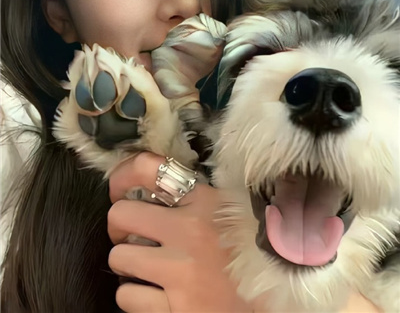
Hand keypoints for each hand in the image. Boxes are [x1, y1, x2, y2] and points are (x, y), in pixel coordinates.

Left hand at [108, 152, 251, 312]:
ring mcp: (182, 272)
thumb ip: (197, 196)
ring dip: (128, 263)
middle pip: (121, 214)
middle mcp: (191, 232)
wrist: (284, 295)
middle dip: (120, 226)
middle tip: (129, 234)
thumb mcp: (231, 210)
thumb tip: (156, 186)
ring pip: (119, 258)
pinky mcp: (177, 309)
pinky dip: (136, 295)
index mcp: (206, 202)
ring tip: (148, 267)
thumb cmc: (254, 250)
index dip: (123, 175)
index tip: (119, 188)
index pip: (150, 169)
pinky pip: (128, 297)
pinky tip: (157, 292)